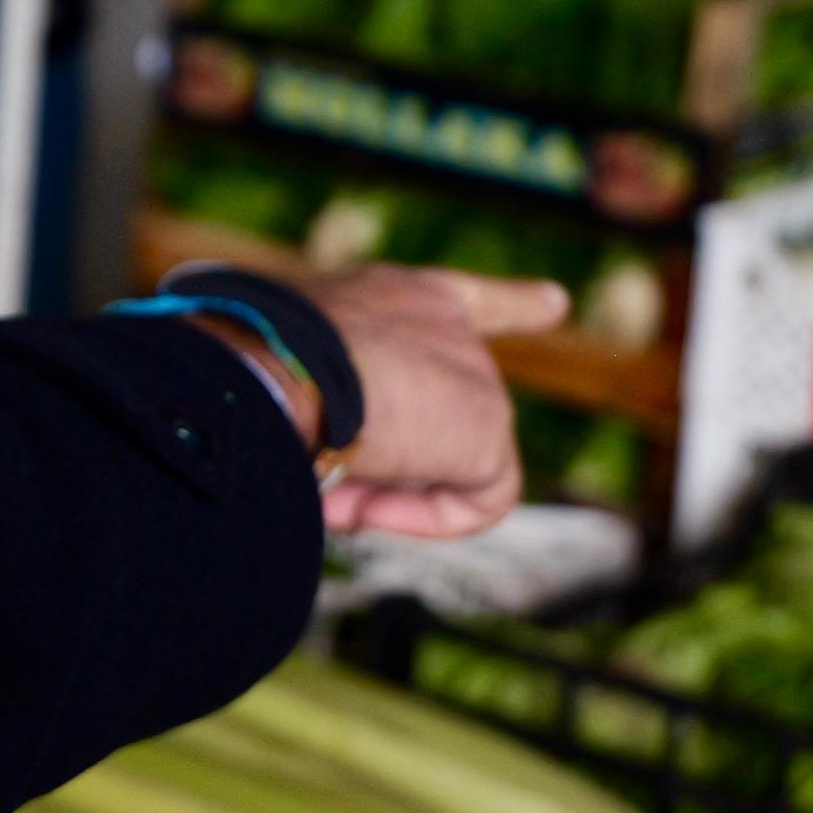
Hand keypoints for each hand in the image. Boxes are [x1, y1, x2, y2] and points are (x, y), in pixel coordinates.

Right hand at [287, 266, 551, 541]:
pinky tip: (368, 507)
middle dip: (391, 460)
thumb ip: (326, 407)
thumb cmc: (257, 363)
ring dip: (379, 488)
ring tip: (325, 488)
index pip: (465, 299)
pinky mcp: (487, 426)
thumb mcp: (290, 371)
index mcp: (394, 295)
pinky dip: (425, 516)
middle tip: (325, 484)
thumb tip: (333, 475)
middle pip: (444, 408)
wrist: (278, 363)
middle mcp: (443, 322)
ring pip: (440, 462)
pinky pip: (477, 498)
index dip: (512, 303)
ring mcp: (472, 372)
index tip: (556, 302)